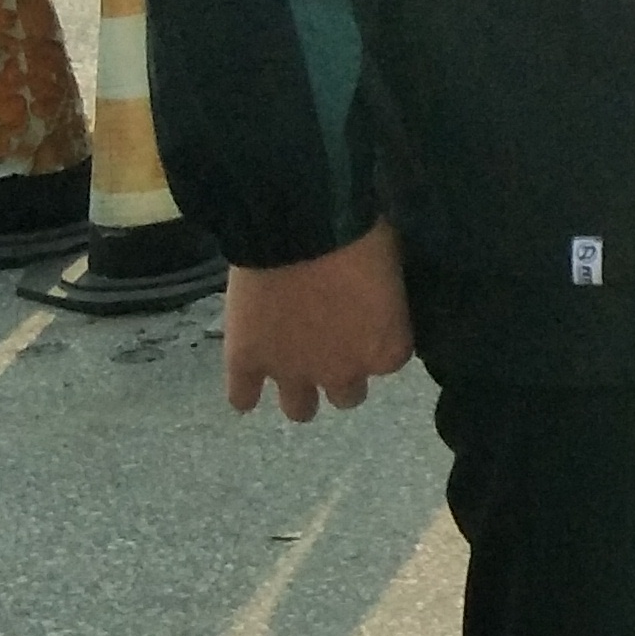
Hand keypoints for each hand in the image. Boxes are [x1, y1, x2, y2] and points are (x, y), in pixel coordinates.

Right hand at [223, 219, 411, 421]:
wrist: (296, 226)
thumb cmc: (357, 235)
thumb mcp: (392, 266)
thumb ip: (388, 299)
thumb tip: (382, 298)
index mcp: (385, 350)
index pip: (387, 361)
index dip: (373, 341)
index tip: (365, 324)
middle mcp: (342, 372)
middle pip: (347, 395)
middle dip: (340, 372)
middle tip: (329, 345)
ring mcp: (292, 372)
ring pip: (301, 410)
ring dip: (298, 393)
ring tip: (291, 370)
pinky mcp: (246, 362)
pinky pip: (241, 397)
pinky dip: (243, 394)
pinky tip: (245, 386)